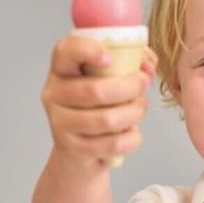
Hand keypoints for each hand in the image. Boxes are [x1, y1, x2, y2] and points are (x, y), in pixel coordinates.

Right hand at [41, 36, 156, 172]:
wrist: (78, 152)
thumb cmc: (96, 107)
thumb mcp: (106, 79)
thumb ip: (129, 64)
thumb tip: (148, 64)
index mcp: (61, 70)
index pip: (65, 52)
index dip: (87, 50)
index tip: (110, 57)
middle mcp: (55, 95)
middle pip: (96, 90)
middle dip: (130, 88)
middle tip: (143, 85)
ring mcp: (61, 124)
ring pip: (107, 120)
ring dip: (134, 113)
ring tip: (139, 109)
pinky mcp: (74, 149)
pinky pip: (113, 144)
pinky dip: (131, 138)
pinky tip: (131, 132)